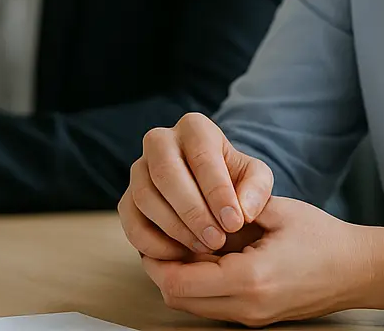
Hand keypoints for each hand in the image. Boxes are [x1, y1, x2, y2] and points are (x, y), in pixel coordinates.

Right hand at [119, 112, 274, 257]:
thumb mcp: (255, 178)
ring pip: (145, 197)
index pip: (202, 156)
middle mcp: (159, 141)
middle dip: (192, 212)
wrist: (211, 191)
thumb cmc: (235, 180)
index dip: (217, 192)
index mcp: (194, 127)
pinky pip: (130, 222)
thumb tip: (243, 212)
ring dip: (175, 228)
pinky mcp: (127, 198)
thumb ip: (256, 190)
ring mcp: (138, 169)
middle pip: (166, 174)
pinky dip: (153, 242)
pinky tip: (179, 254)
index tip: (234, 223)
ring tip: (203, 247)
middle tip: (216, 240)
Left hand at [141, 197, 383, 325]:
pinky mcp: (256, 318)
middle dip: (162, 269)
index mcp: (250, 278)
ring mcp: (251, 317)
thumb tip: (194, 201)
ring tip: (184, 245)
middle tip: (162, 237)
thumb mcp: (276, 210)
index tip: (157, 231)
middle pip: (177, 300)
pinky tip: (207, 258)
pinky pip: (212, 306)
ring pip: (191, 307)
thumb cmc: (323, 237)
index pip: (178, 282)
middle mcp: (246, 306)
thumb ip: (233, 207)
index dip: (158, 258)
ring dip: (180, 280)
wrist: (359, 270)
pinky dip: (200, 286)